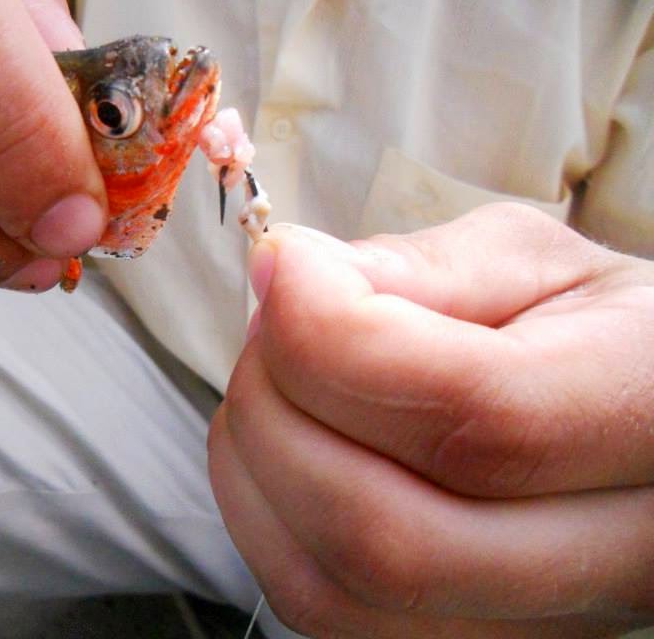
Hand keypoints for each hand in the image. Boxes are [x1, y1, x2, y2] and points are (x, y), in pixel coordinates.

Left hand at [210, 203, 653, 637]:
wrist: (635, 417)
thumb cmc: (586, 330)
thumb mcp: (534, 265)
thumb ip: (420, 268)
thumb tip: (288, 278)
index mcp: (651, 415)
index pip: (473, 419)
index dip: (332, 337)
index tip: (283, 266)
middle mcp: (616, 558)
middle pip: (385, 537)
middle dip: (276, 409)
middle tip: (270, 323)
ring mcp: (536, 625)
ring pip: (329, 592)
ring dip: (252, 468)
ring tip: (275, 381)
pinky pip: (315, 607)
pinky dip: (261, 517)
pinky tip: (286, 447)